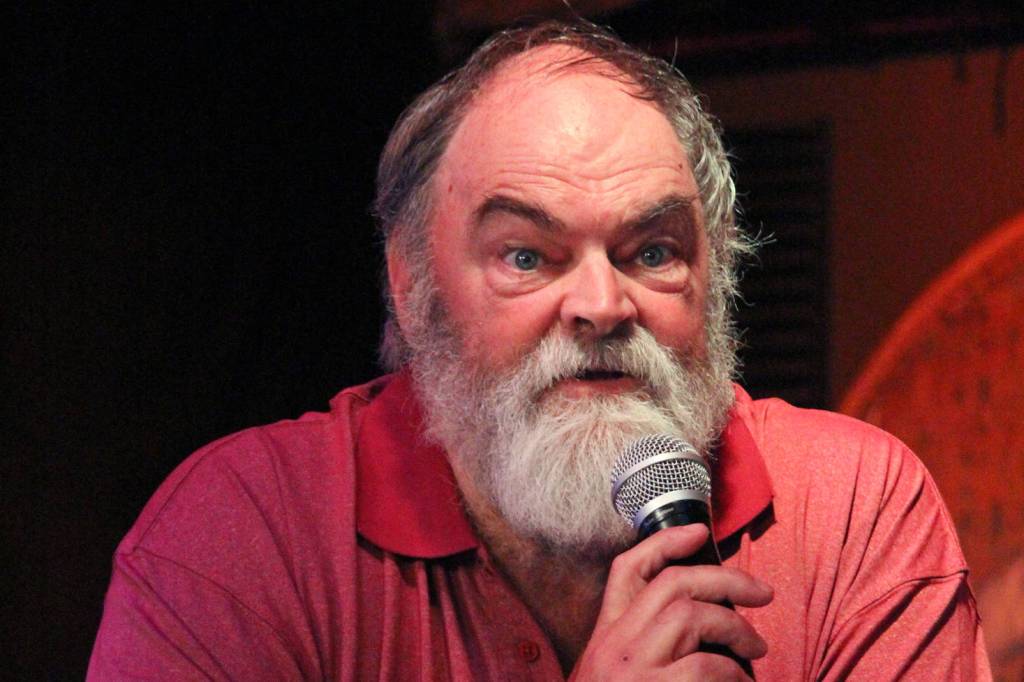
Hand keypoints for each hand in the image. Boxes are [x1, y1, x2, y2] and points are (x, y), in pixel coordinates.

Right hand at [571, 524, 772, 680]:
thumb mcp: (612, 671)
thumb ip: (645, 644)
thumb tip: (706, 620)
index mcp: (605, 634)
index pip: (627, 570)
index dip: (664, 543)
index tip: (700, 531)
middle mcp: (615, 643)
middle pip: (672, 584)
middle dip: (726, 579)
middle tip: (763, 593)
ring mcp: (631, 667)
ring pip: (690, 616)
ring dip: (735, 627)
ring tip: (755, 648)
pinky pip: (704, 667)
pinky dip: (732, 672)